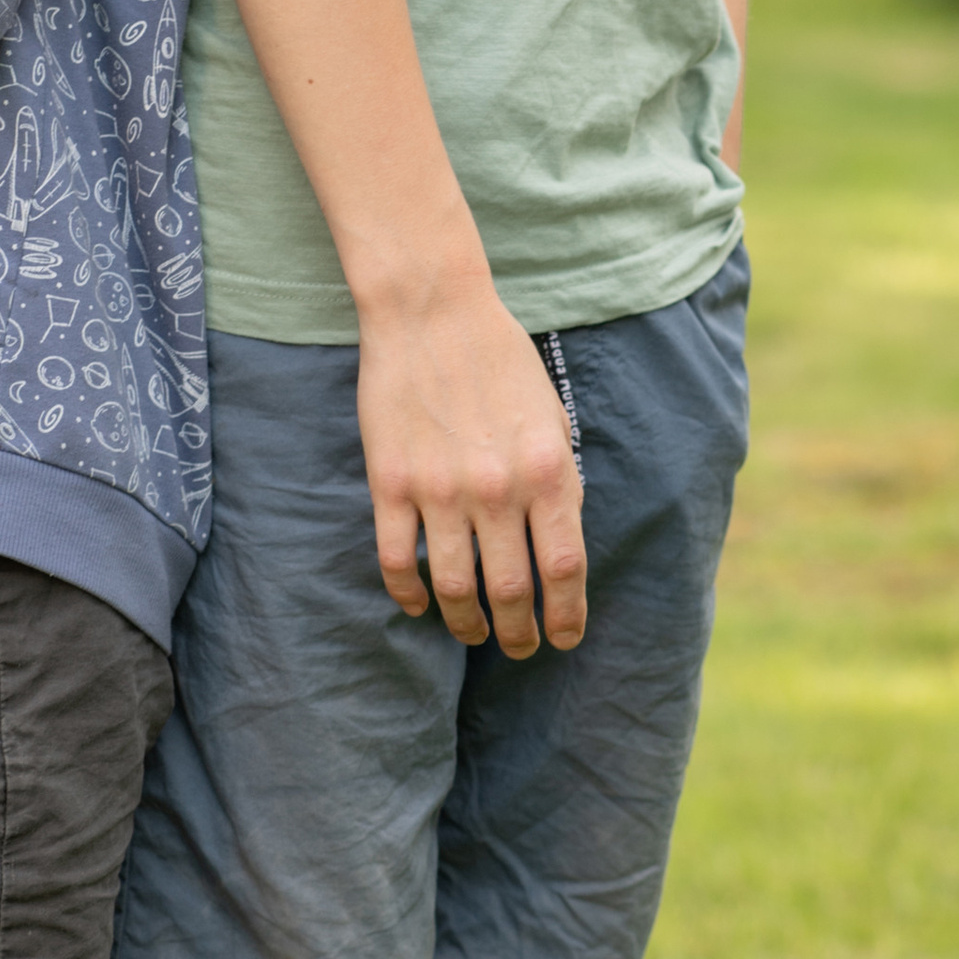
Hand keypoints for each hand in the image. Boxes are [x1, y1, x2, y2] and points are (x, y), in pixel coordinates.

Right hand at [354, 269, 586, 658]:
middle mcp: (497, 490)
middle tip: (522, 648)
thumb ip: (559, 483)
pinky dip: (410, 596)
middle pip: (512, 591)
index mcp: (548, 472)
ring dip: (468, 626)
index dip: (567, 616)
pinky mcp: (391, 483)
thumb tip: (558, 547)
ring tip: (474, 636)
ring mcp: (440, 490)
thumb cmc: (501, 361)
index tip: (565, 638)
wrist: (432, 311)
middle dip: (521, 632)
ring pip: (455, 588)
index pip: (565, 570)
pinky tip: (419, 607)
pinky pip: (398, 561)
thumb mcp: (553, 420)